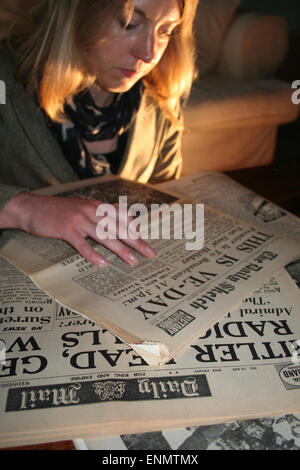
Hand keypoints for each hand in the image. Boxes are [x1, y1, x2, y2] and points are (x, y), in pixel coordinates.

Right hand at [0, 192, 155, 266]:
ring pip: (104, 235)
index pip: (121, 218)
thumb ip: (102, 211)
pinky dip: (92, 254)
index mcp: (96, 205)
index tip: (146, 243)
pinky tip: (102, 263)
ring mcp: (78, 219)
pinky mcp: (65, 229)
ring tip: (132, 261)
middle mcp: (90, 210)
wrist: (30, 207)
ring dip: (120, 249)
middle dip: (135, 241)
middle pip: (118, 227)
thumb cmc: (58, 210)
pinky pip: (82, 244)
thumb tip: (125, 216)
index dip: (135, 231)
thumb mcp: (83, 206)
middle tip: (149, 253)